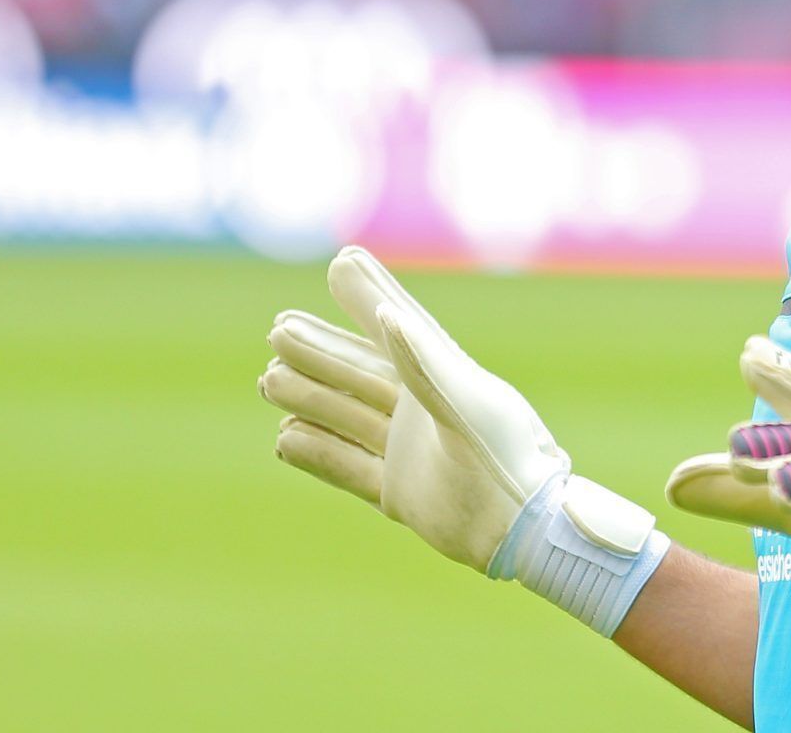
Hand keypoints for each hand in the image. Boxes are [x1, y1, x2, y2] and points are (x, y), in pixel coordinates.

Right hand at [258, 246, 668, 633]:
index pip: (396, 328)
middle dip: (320, 349)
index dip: (369, 295)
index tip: (342, 261)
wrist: (522, 529)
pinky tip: (284, 438)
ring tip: (269, 378)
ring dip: (309, 397)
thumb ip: (424, 363)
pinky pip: (347, 468)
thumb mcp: (465, 403)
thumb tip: (389, 315)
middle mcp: (422, 412)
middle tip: (278, 327)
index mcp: (443, 379)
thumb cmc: (505, 456)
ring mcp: (408, 452)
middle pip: (359, 372)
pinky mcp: (399, 493)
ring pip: (345, 417)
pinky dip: (316, 453)